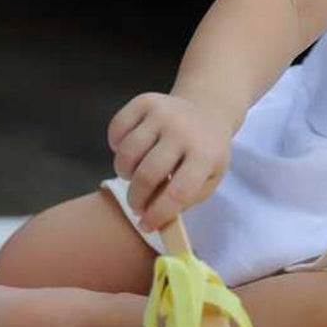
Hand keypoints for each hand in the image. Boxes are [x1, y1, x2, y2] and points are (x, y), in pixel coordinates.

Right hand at [107, 92, 232, 231]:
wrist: (208, 111)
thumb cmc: (207, 152)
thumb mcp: (210, 177)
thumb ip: (187, 200)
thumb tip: (154, 221)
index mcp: (206, 154)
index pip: (178, 192)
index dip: (158, 213)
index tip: (146, 225)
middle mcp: (183, 131)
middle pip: (147, 174)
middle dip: (137, 199)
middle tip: (137, 206)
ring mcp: (163, 113)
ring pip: (127, 154)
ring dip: (125, 173)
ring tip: (136, 176)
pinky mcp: (145, 101)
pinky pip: (116, 130)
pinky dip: (116, 147)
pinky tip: (132, 152)